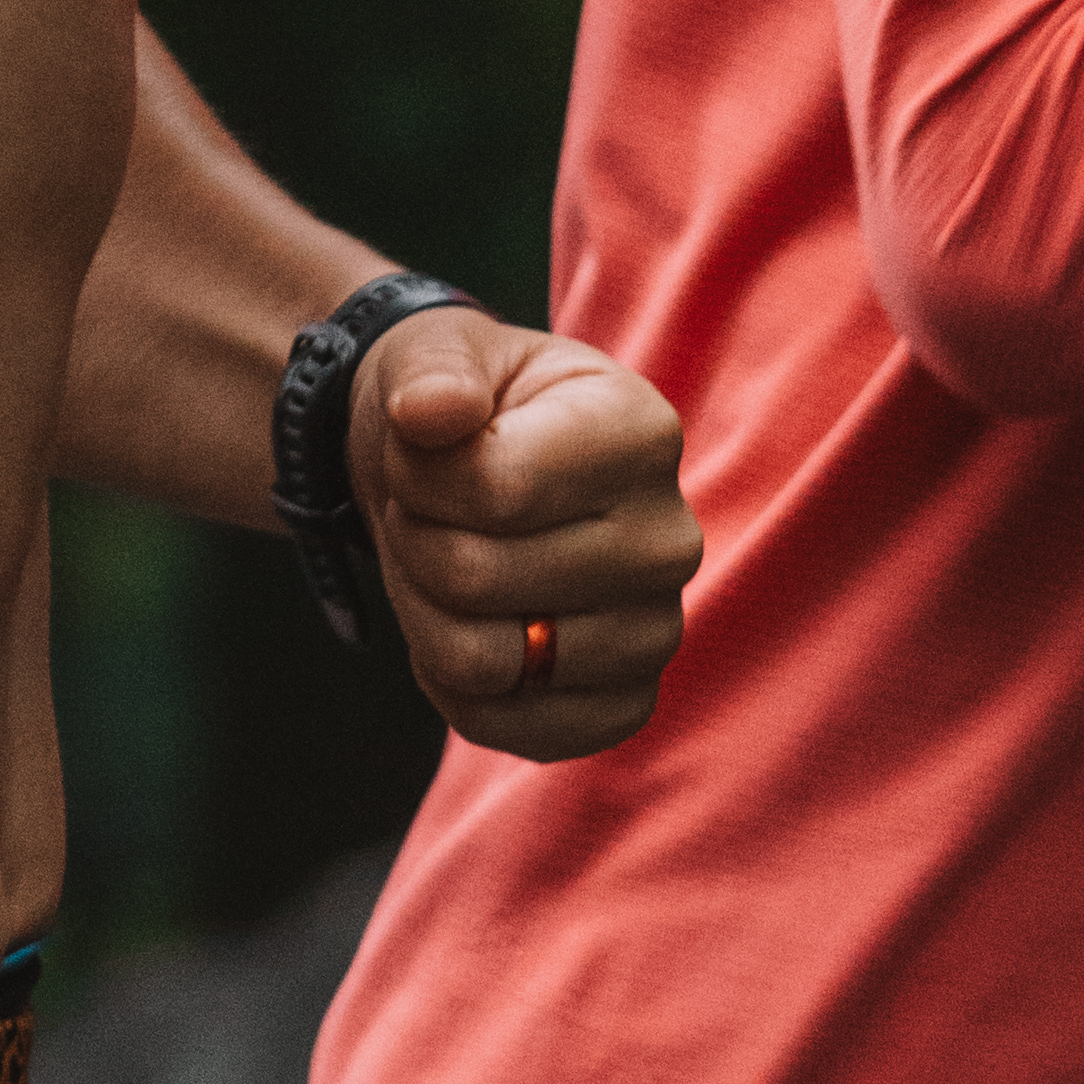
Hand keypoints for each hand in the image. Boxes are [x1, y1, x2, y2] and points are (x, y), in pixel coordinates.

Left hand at [355, 311, 696, 760]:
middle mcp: (669, 541)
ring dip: (424, 612)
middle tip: (429, 513)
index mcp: (642, 434)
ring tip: (448, 561)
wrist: (472, 475)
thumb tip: (427, 409)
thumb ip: (432, 373)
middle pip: (475, 578)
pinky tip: (467, 625)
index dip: (417, 477)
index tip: (422, 452)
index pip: (495, 487)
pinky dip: (451, 684)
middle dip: (413, 542)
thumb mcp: (436, 355)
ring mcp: (657, 632)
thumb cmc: (463, 408)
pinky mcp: (625, 704)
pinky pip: (507, 728)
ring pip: (482, 662)